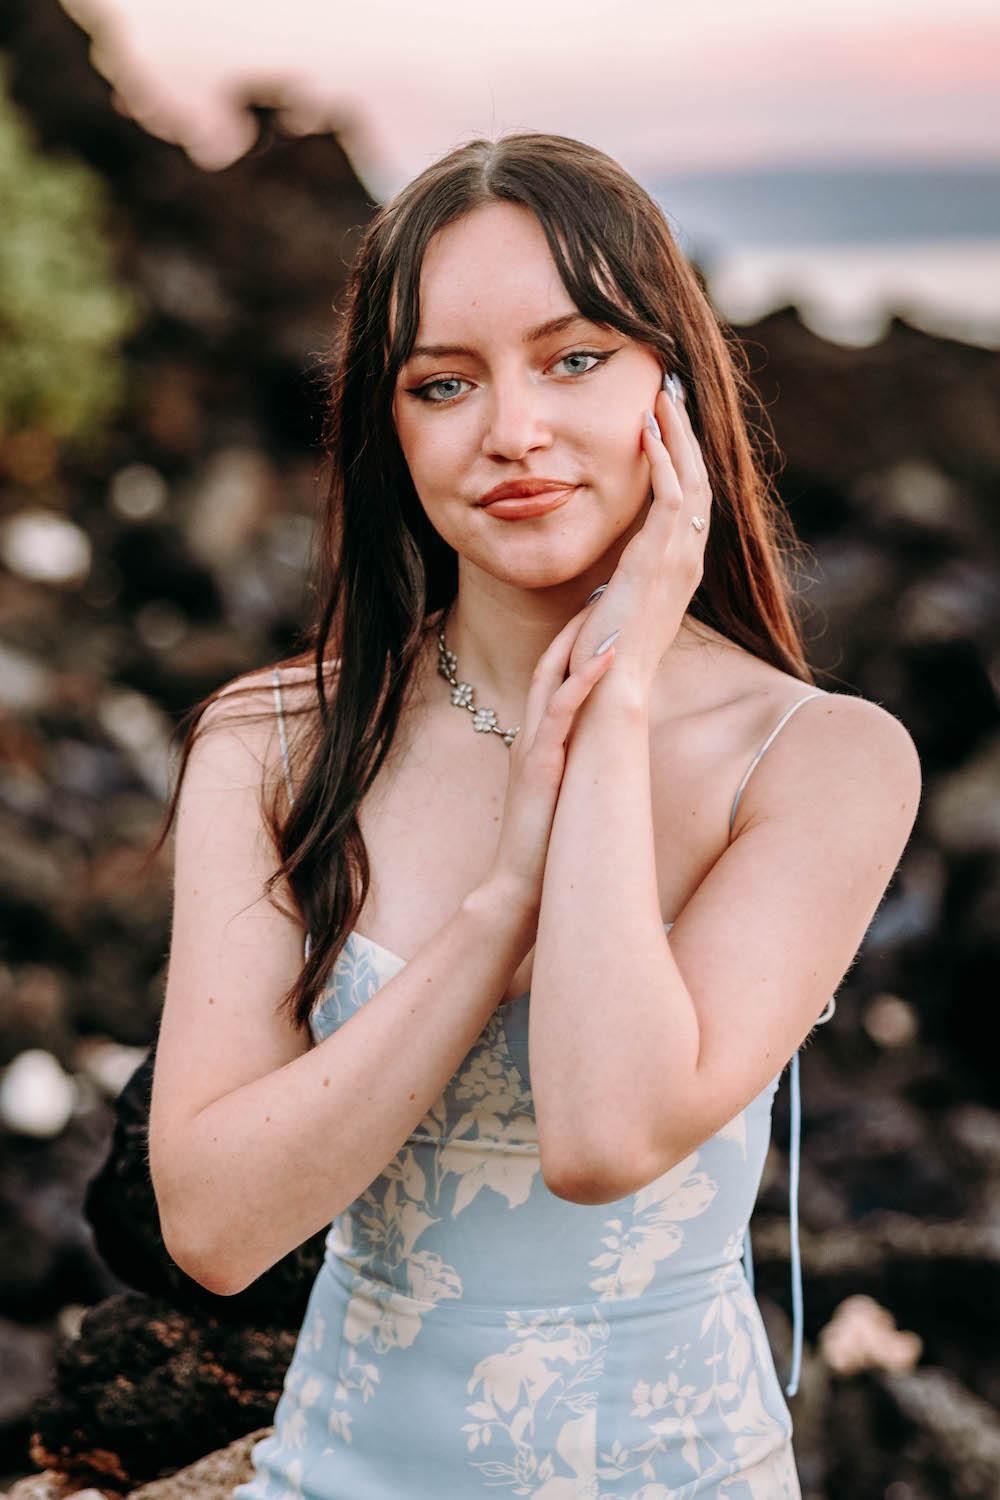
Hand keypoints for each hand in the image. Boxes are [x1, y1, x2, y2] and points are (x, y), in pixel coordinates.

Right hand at [483, 595, 616, 917]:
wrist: (519, 888)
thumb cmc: (544, 846)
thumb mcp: (563, 791)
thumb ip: (572, 763)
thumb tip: (596, 749)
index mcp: (538, 739)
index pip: (555, 676)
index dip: (575, 640)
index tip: (602, 609)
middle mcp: (531, 734)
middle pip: (551, 662)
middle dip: (577, 623)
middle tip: (606, 587)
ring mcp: (533, 746)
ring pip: (553, 677)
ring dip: (580, 638)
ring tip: (610, 605)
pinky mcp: (540, 763)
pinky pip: (562, 711)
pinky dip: (583, 679)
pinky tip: (608, 655)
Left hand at [566, 373, 712, 701]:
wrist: (610, 689)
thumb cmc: (604, 657)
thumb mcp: (615, 607)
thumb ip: (620, 584)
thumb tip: (607, 578)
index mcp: (679, 568)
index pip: (689, 499)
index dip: (682, 456)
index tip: (666, 420)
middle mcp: (688, 559)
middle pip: (698, 479)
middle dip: (686, 432)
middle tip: (672, 390)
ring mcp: (680, 559)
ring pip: (690, 479)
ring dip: (677, 435)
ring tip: (662, 395)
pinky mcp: (661, 560)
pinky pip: (670, 497)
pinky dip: (662, 460)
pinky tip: (646, 431)